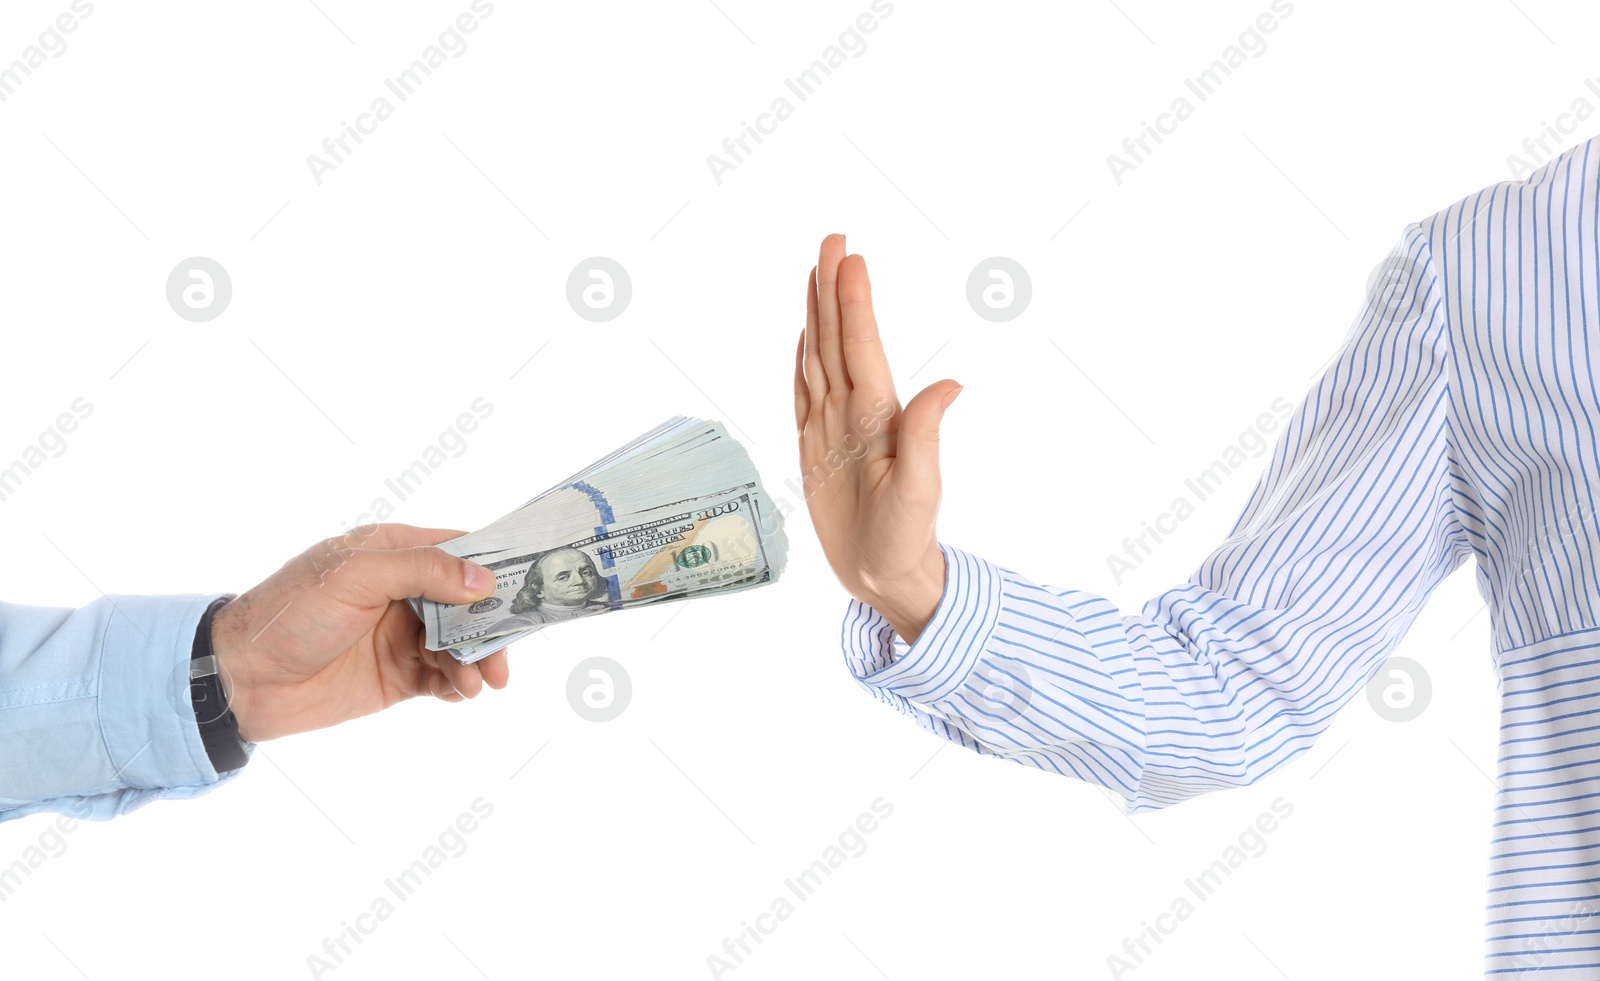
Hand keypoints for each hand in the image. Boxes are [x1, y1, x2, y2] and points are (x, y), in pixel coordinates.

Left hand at [210, 524, 510, 742]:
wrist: (242, 680)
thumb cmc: (289, 613)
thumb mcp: (355, 578)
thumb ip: (421, 571)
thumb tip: (483, 579)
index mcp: (393, 552)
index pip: (460, 551)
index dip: (496, 566)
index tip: (533, 584)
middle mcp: (404, 591)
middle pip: (470, 604)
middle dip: (492, 627)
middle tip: (503, 656)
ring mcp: (402, 635)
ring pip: (461, 644)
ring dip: (475, 661)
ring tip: (474, 684)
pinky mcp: (397, 676)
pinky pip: (443, 678)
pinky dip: (458, 685)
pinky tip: (459, 693)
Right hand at [794, 233, 962, 642]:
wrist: (884, 576)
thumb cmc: (905, 538)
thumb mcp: (919, 490)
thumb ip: (926, 435)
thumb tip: (953, 384)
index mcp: (877, 415)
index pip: (862, 346)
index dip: (854, 302)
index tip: (851, 257)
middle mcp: (854, 412)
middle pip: (838, 338)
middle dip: (833, 288)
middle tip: (832, 240)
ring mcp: (833, 426)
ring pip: (821, 356)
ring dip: (817, 313)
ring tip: (815, 272)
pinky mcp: (815, 445)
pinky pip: (804, 391)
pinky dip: (802, 359)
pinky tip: (804, 336)